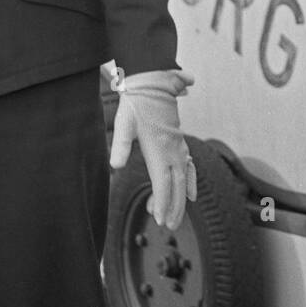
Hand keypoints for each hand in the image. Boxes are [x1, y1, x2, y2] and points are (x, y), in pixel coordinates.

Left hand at [110, 68, 196, 228]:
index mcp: (159, 148)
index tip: (160, 219)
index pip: (163, 181)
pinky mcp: (178, 141)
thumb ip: (121, 144)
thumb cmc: (136, 102)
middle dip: (174, 206)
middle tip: (169, 226)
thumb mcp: (124, 121)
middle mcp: (172, 148)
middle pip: (177, 183)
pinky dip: (190, 181)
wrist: (154, 80)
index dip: (162, 202)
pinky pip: (188, 166)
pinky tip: (190, 192)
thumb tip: (115, 165)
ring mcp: (178, 145)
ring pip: (184, 177)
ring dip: (181, 197)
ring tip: (176, 217)